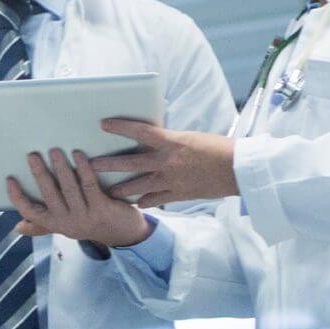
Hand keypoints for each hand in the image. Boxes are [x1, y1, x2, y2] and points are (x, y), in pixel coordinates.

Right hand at [7, 149, 153, 247]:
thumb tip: (17, 227)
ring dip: (60, 168)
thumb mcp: (66, 227)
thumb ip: (43, 226)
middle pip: (48, 195)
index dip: (17, 197)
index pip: (30, 212)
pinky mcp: (102, 208)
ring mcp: (85, 216)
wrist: (125, 234)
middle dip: (39, 174)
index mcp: (55, 224)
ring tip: (55, 151)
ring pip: (68, 188)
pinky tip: (79, 154)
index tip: (10, 179)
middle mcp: (67, 222)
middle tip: (33, 155)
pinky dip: (83, 168)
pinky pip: (89, 184)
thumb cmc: (91, 224)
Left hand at [94, 119, 237, 207]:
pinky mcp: (179, 195)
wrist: (238, 169)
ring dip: (121, 189)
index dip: (120, 127)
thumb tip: (151, 139)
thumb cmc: (217, 148)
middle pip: (130, 163)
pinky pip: (155, 200)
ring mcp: (171, 180)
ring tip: (108, 191)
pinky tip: (135, 203)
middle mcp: (167, 161)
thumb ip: (168, 141)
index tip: (104, 124)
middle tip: (91, 165)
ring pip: (138, 186)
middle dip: (109, 164)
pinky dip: (144, 201)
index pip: (140, 131)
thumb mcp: (189, 137)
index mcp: (171, 141)